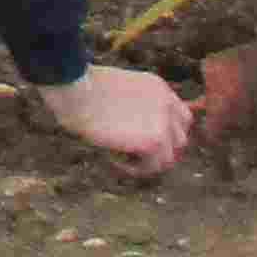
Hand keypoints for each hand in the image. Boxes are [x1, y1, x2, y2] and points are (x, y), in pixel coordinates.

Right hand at [32, 62, 192, 176]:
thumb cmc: (80, 87)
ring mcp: (164, 122)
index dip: (165, 132)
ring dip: (147, 162)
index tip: (144, 140)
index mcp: (158, 87)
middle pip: (180, 139)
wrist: (75, 88)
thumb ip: (132, 106)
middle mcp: (167, 103)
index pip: (180, 116)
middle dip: (160, 151)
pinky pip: (153, 167)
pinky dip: (135, 169)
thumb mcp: (115, 91)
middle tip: (135, 156)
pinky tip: (114, 160)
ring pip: (169, 157)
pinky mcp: (155, 141)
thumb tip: (129, 131)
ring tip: (121, 159)